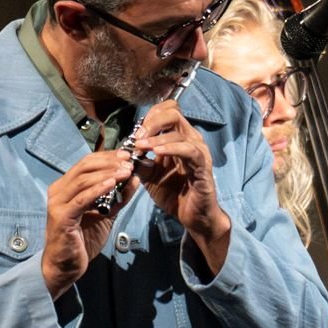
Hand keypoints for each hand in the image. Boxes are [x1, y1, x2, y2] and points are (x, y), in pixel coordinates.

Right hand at [39, 149, 137, 298]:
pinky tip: (112, 184)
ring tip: (126, 170)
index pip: (87, 163)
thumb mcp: (106, 214)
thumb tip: (134, 178)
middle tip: (129, 159)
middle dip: (109, 161)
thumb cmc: (83, 239)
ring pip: (83, 180)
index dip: (107, 156)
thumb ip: (118, 197)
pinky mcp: (61, 216)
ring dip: (107, 173)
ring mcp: (57, 203)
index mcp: (66, 187)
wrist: (66, 266)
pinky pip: (81, 199)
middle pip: (84, 167)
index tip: (128, 154)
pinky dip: (97, 189)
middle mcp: (58, 191)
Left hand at [133, 99, 230, 269]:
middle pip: (173, 113)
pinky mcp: (203, 165)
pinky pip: (188, 150)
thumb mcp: (150, 175)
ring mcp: (198, 151)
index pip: (166, 111)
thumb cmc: (174, 194)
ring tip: (141, 146)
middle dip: (151, 122)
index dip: (149, 117)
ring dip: (156, 137)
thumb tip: (124, 151)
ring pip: (179, 131)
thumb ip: (139, 161)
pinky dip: (170, 148)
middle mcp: (191, 140)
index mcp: (179, 138)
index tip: (135, 133)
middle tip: (137, 138)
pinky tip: (156, 152)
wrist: (191, 216)